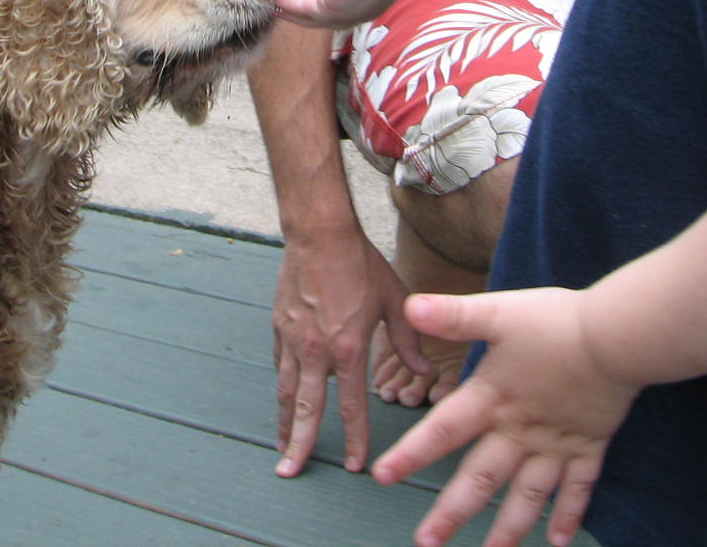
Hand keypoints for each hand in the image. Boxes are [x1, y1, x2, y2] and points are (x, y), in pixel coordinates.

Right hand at [272, 231, 428, 476]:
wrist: (319, 234)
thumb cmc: (361, 264)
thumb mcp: (395, 302)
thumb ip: (409, 342)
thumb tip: (426, 373)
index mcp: (349, 350)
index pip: (352, 407)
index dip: (356, 439)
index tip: (356, 466)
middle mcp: (317, 352)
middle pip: (307, 410)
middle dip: (300, 445)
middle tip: (290, 473)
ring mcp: (294, 340)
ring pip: (286, 392)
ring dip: (283, 423)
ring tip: (281, 449)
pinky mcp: (280, 327)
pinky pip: (280, 365)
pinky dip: (282, 386)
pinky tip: (282, 399)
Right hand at [274, 0, 400, 28]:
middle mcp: (363, 6)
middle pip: (327, 13)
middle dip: (302, 8)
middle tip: (282, 1)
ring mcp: (350, 11)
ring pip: (314, 16)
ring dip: (292, 9)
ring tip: (274, 0)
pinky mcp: (335, 9)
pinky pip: (305, 9)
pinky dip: (289, 5)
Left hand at [373, 290, 639, 546]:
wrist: (616, 337)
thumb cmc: (555, 322)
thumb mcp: (497, 312)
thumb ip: (453, 315)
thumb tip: (409, 305)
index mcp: (492, 399)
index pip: (442, 431)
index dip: (410, 453)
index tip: (381, 477)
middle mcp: (520, 431)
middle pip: (480, 479)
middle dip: (451, 513)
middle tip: (426, 543)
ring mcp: (556, 444)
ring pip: (526, 496)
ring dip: (507, 529)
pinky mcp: (588, 445)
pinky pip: (577, 488)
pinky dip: (568, 515)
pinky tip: (559, 541)